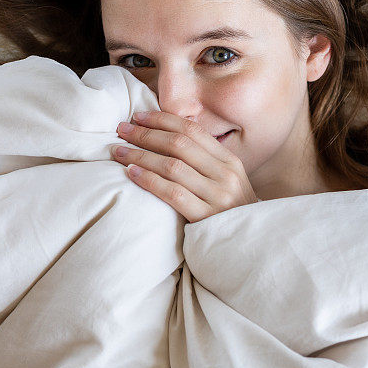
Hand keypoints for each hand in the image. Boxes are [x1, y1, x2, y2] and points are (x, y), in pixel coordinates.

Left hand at [110, 109, 258, 221]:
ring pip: (172, 166)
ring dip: (141, 155)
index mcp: (230, 161)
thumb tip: (169, 138)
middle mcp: (226, 174)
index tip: (138, 116)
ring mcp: (218, 196)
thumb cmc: (231, 214)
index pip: (193, 130)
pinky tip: (132, 174)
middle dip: (146, 133)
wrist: (248, 250)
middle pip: (179, 144)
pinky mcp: (206, 217)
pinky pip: (172, 193)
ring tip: (119, 151)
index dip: (163, 120)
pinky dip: (149, 181)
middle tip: (121, 129)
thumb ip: (207, 163)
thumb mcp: (228, 183)